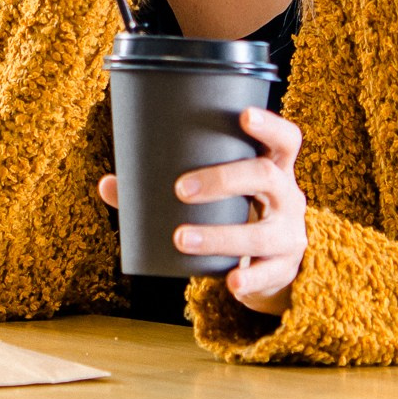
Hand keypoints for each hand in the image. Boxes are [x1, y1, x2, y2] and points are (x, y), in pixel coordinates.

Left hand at [97, 107, 307, 315]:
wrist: (271, 261)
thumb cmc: (234, 210)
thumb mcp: (214, 194)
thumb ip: (160, 186)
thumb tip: (107, 183)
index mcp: (274, 167)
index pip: (285, 139)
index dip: (269, 125)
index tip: (243, 115)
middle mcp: (288, 196)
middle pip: (266, 177)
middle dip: (223, 179)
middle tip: (180, 188)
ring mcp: (290, 234)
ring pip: (263, 232)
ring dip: (220, 235)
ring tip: (180, 238)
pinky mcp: (283, 268)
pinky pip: (269, 273)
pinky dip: (250, 278)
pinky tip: (230, 282)